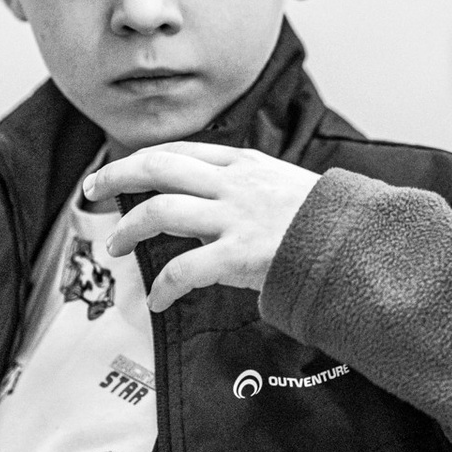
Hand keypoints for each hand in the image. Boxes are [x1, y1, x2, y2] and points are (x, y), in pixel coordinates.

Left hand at [84, 142, 321, 311]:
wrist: (359, 244)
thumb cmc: (327, 221)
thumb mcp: (286, 185)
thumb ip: (248, 187)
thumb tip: (215, 201)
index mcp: (244, 164)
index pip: (180, 151)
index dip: (143, 159)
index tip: (120, 169)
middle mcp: (233, 184)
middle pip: (158, 168)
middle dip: (117, 176)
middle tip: (93, 191)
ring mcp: (234, 218)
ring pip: (160, 211)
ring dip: (128, 229)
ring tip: (114, 246)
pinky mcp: (239, 256)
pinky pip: (183, 269)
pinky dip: (162, 286)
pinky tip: (156, 301)